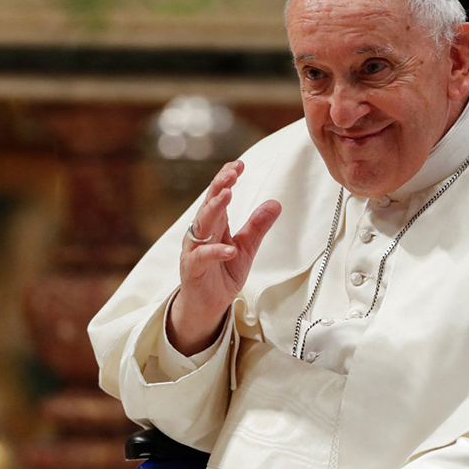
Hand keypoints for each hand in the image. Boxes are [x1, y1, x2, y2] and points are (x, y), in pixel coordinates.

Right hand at [168, 160, 280, 353]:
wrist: (208, 304)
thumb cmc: (222, 272)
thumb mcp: (246, 248)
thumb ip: (257, 226)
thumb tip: (275, 203)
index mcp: (215, 224)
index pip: (218, 195)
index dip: (226, 179)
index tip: (239, 164)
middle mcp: (202, 233)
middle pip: (209, 204)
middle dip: (219, 186)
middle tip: (233, 172)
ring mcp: (195, 250)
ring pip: (202, 224)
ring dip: (214, 209)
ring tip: (227, 195)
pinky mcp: (193, 269)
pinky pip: (202, 257)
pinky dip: (216, 251)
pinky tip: (230, 248)